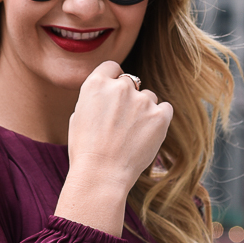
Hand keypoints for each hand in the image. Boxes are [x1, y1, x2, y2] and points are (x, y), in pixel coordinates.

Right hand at [66, 61, 173, 196]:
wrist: (101, 175)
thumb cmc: (85, 151)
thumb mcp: (78, 117)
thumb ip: (94, 98)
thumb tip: (105, 93)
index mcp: (96, 84)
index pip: (112, 68)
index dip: (114, 80)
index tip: (115, 94)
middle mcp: (121, 86)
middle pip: (131, 82)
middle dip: (128, 98)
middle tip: (122, 123)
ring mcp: (142, 100)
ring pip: (149, 97)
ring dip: (144, 110)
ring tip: (132, 136)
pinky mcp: (160, 116)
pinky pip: (165, 109)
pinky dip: (159, 119)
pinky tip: (147, 136)